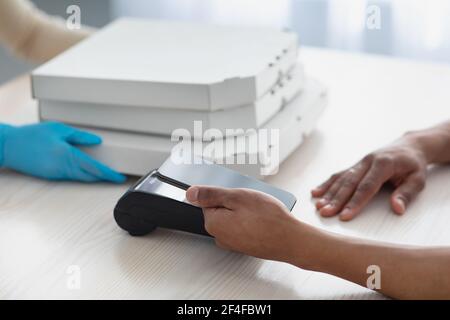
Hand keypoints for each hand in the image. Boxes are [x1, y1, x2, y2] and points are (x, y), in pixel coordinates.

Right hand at [0, 122, 125, 182]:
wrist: (8, 146)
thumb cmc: (31, 135)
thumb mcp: (58, 129)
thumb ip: (80, 136)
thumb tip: (97, 141)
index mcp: (66, 155)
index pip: (94, 167)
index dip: (109, 174)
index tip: (119, 177)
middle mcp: (62, 168)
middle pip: (90, 176)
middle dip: (105, 178)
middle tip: (118, 176)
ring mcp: (56, 174)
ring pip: (81, 178)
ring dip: (95, 177)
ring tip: (108, 174)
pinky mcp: (51, 176)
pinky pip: (72, 177)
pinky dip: (83, 175)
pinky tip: (89, 172)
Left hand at [186, 185, 299, 261]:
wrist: (292, 241)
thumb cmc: (269, 219)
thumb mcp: (237, 197)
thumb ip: (211, 195)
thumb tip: (190, 194)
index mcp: (213, 223)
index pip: (208, 200)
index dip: (226, 193)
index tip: (239, 195)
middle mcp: (220, 236)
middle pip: (221, 209)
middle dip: (236, 202)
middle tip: (252, 202)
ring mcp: (233, 243)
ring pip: (233, 217)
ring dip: (245, 211)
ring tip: (260, 211)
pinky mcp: (245, 245)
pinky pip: (243, 227)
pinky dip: (252, 221)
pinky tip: (264, 219)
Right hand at [312, 135, 427, 220]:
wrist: (409, 146)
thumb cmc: (413, 165)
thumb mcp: (418, 179)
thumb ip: (406, 194)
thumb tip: (397, 208)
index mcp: (384, 163)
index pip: (367, 186)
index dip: (355, 202)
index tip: (345, 216)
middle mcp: (368, 161)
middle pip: (349, 183)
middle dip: (336, 200)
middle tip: (325, 212)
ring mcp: (359, 162)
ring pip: (341, 179)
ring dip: (329, 193)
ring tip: (319, 206)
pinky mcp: (354, 165)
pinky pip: (338, 175)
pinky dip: (326, 184)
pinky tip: (316, 192)